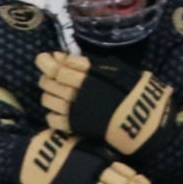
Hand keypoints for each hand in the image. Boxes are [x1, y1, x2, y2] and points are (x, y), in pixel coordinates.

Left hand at [36, 51, 174, 156]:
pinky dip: (52, 113)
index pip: (57, 69)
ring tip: (57, 92)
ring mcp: (72, 111)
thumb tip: (58, 56)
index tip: (44, 57)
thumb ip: (83, 63)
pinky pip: (52, 119)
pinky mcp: (72, 127)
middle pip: (49, 83)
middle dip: (47, 77)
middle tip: (51, 75)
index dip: (46, 62)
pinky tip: (60, 109)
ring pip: (47, 100)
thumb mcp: (110, 69)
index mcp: (86, 78)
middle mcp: (76, 94)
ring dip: (49, 94)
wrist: (138, 119)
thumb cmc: (127, 89)